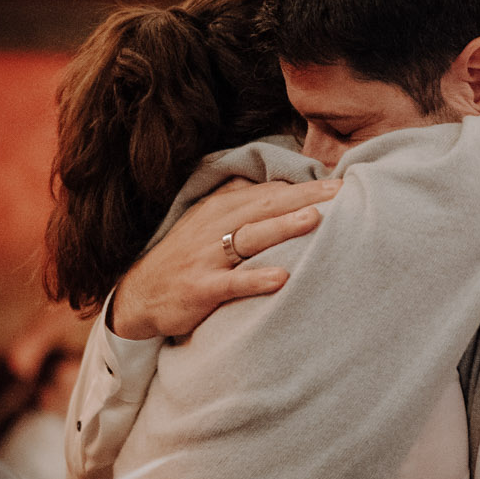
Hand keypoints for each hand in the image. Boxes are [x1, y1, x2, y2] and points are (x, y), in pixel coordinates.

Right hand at [110, 178, 340, 340]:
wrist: (138, 295)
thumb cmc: (184, 258)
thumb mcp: (206, 223)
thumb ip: (238, 203)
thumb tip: (279, 186)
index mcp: (220, 209)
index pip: (268, 193)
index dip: (304, 187)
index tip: (341, 184)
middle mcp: (215, 228)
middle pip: (265, 207)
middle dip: (304, 197)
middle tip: (341, 192)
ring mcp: (207, 258)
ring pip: (250, 237)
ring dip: (283, 227)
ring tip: (315, 219)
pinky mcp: (201, 288)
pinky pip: (232, 283)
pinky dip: (255, 279)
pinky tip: (282, 279)